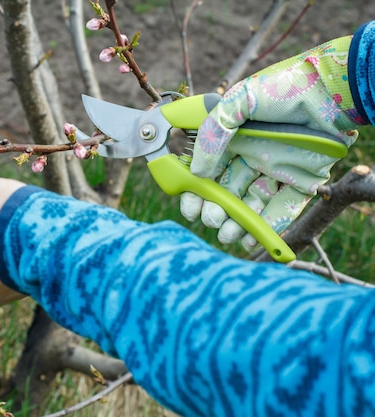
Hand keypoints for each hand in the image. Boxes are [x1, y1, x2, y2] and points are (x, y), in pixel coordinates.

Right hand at [180, 36, 364, 249]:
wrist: (334, 87)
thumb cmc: (284, 87)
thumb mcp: (238, 101)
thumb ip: (212, 133)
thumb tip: (196, 170)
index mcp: (234, 139)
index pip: (207, 171)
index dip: (196, 190)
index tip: (189, 207)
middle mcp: (253, 156)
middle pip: (227, 191)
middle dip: (215, 210)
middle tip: (210, 219)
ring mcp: (278, 170)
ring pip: (252, 203)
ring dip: (237, 222)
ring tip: (228, 234)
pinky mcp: (303, 181)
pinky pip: (284, 208)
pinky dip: (267, 225)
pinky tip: (251, 237)